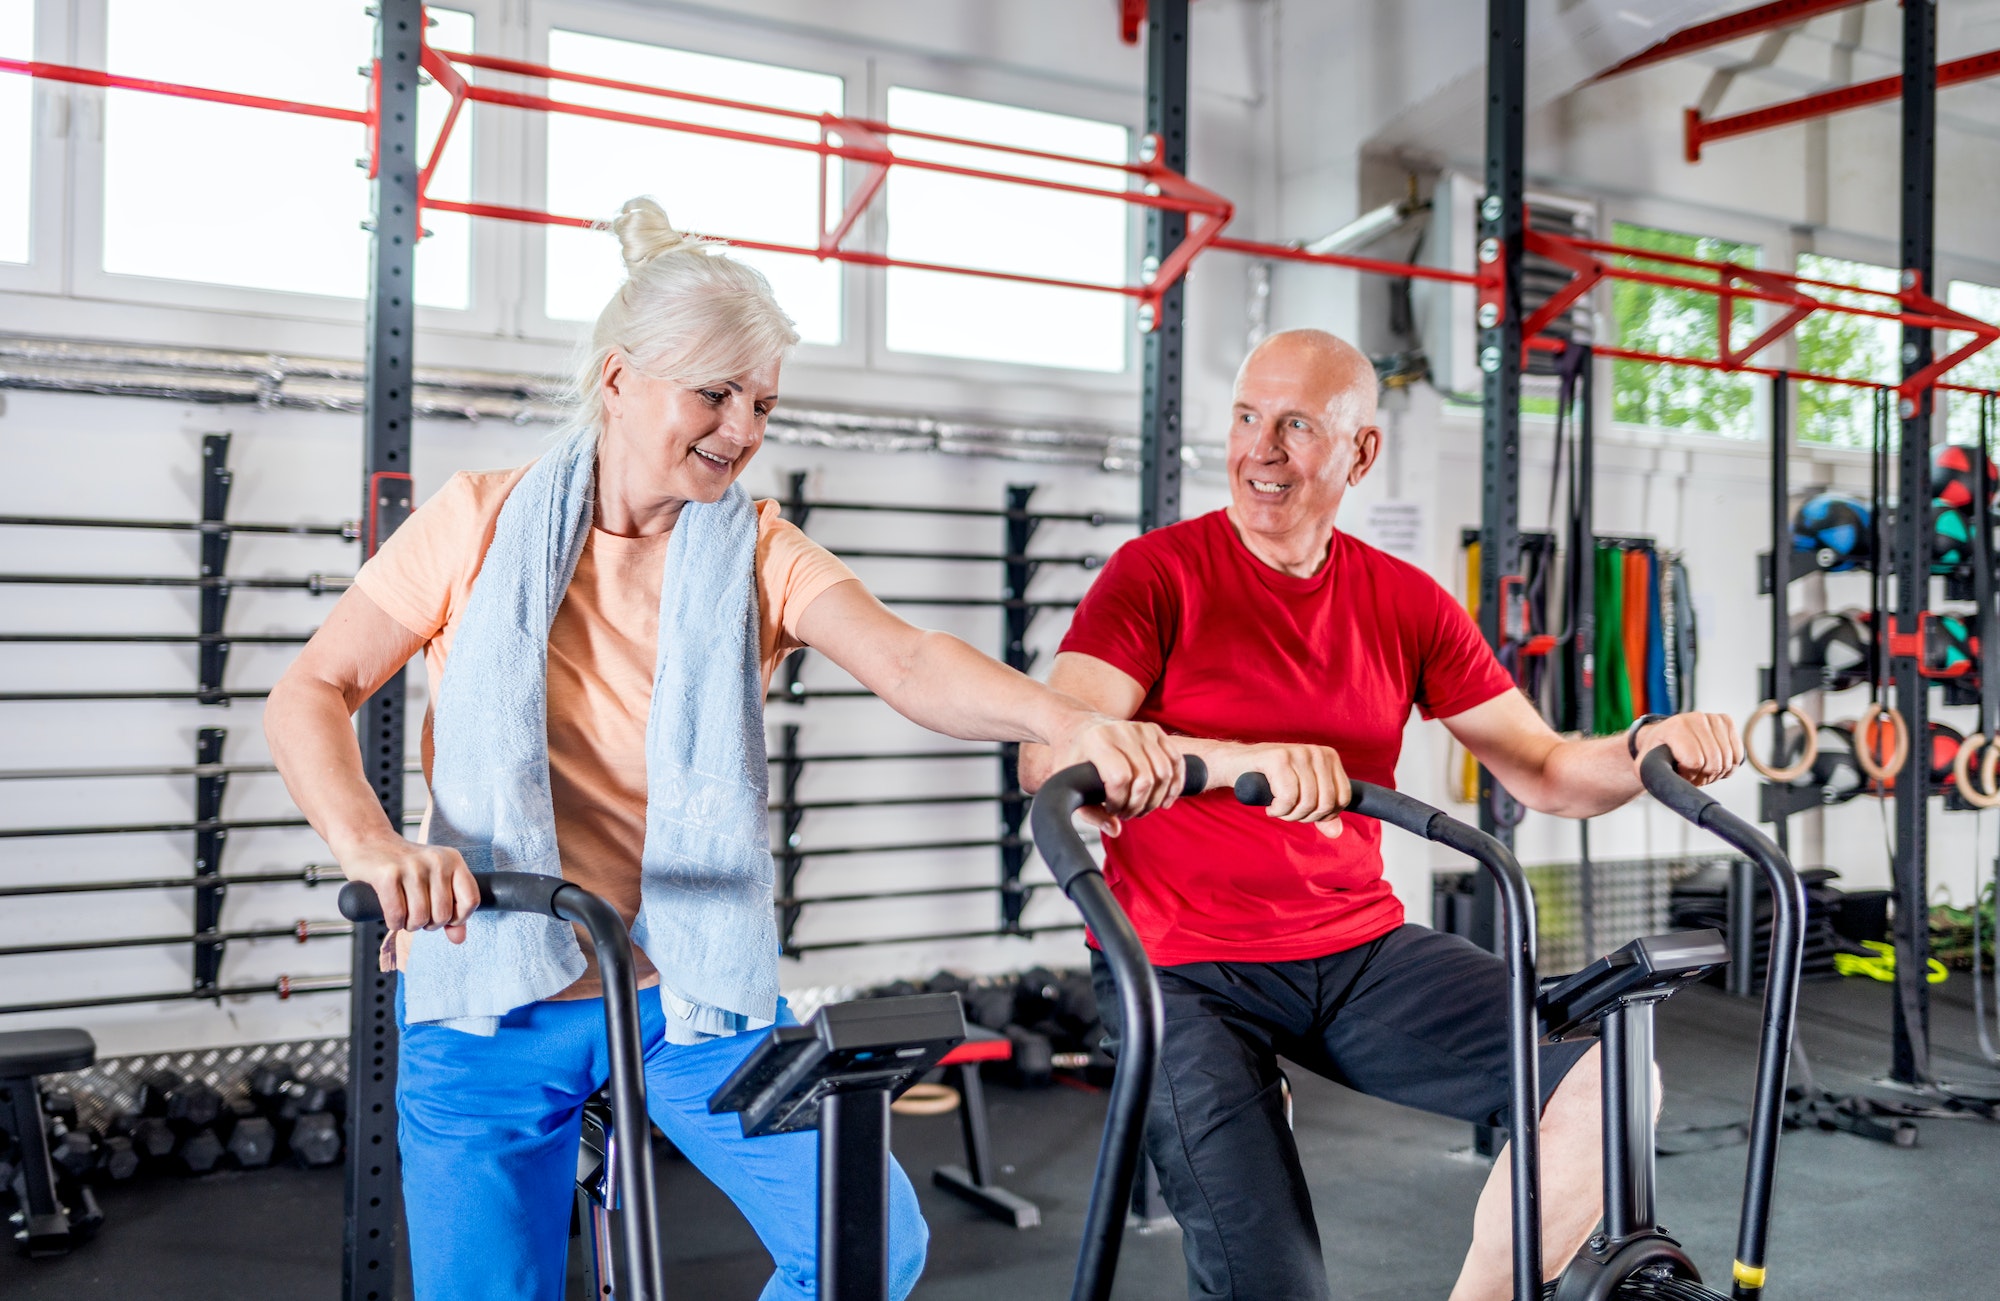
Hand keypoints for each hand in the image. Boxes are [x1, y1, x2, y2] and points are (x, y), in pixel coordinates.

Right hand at [335, 835, 480, 943]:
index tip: (445, 917)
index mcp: (453, 859)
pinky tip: (391, 914)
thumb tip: (459, 938)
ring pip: (419, 918)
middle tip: (417, 914)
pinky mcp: (387, 874)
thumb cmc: (403, 866)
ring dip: (409, 925)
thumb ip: (451, 910)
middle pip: (442, 915)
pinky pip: (397, 915)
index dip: (458, 918)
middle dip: (428, 924)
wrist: (368, 841)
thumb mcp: (434, 881)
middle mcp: (436, 860)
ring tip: (404, 913)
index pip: (470, 900)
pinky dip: (394, 923)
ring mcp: (412, 866)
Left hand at [1050, 714, 1184, 836]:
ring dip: (1156, 799)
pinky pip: (1175, 760)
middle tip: (1127, 813)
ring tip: (1141, 808)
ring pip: (1163, 772)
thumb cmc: (1072, 756)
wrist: (1078, 726)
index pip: (1119, 779)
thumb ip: (1089, 812)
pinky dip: (1175, 784)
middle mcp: (1121, 731)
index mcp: (1097, 741)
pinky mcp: (1154, 731)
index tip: (1111, 809)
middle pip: (1145, 779)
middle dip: (1138, 805)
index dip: (1119, 802)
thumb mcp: (1068, 783)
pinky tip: (1165, 800)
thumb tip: (1115, 829)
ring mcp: (1141, 729)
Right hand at [1230, 741, 1351, 838]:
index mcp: (1329, 757)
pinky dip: (1278, 810)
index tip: (1306, 813)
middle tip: (1288, 813)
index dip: (1326, 814)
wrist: (1235, 764)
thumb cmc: (1271, 779)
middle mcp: (1316, 752)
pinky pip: (1288, 797)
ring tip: (1279, 809)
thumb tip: (1336, 832)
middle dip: (1305, 817)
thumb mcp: (1302, 796)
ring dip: (1289, 815)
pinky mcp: (1278, 758)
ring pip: (1307, 802)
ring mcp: (1298, 752)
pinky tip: (1271, 806)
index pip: (1343, 797)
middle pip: (1325, 802)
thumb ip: (1321, 813)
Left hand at [1634, 712, 1742, 786]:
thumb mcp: (1647, 768)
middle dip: (1704, 777)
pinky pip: (1738, 754)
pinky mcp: (1726, 721)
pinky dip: (1729, 766)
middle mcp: (1695, 719)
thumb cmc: (1656, 752)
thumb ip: (1654, 780)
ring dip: (1716, 773)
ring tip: (1701, 769)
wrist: (1662, 736)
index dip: (1689, 776)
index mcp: (1674, 728)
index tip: (1680, 773)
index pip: (1695, 762)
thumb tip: (1663, 792)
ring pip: (1727, 760)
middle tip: (1692, 775)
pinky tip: (1714, 764)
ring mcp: (1713, 719)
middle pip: (1714, 762)